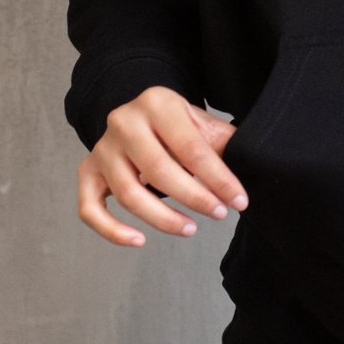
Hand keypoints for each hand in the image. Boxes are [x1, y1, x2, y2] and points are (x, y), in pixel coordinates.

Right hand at [78, 85, 251, 247]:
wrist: (142, 115)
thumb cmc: (178, 125)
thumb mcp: (202, 124)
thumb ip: (223, 145)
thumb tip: (255, 167)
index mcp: (157, 102)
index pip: (191, 148)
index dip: (218, 179)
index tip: (239, 201)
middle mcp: (123, 121)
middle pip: (158, 170)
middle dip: (194, 198)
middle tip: (219, 214)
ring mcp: (102, 148)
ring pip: (128, 194)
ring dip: (162, 218)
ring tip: (191, 228)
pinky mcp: (89, 171)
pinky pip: (90, 208)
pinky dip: (111, 230)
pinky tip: (138, 240)